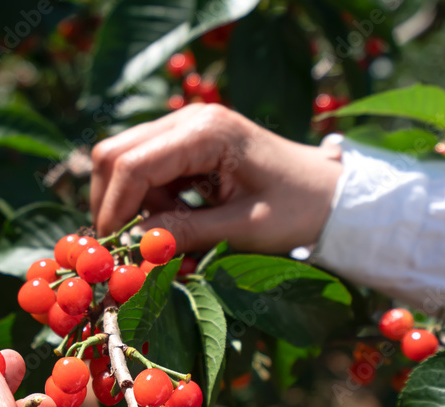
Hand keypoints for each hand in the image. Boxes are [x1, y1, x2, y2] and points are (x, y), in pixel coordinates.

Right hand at [91, 103, 343, 254]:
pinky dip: (149, 201)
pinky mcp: (187, 144)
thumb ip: (187, 234)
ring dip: (134, 204)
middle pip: (116, 154)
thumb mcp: (245, 229)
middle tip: (132, 245)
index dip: (115, 209)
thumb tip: (136, 245)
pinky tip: (177, 222)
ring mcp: (186, 128)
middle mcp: (189, 119)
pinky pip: (146, 170)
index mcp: (206, 132)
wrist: (331, 194)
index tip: (116, 250)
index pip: (132, 164)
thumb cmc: (299, 210)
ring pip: (125, 162)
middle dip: (114, 204)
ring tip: (169, 235)